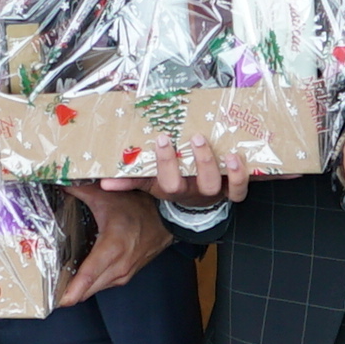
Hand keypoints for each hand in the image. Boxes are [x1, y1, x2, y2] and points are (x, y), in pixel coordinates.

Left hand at [57, 182, 172, 306]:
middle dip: (67, 293)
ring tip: (57, 288)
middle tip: (46, 294)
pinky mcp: (126, 276)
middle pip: (88, 289)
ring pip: (95, 290)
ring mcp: (124, 273)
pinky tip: (77, 280)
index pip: (88, 275)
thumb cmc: (138, 208)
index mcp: (112, 247)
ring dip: (78, 291)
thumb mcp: (106, 196)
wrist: (165, 219)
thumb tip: (57, 183)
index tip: (55, 301)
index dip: (71, 291)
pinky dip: (90, 285)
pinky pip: (103, 285)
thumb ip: (79, 190)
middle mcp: (119, 266)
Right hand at [98, 135, 250, 205]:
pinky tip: (235, 157)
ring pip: (218, 186)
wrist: (195, 205)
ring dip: (221, 167)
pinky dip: (240, 176)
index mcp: (173, 189)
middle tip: (196, 137)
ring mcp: (213, 192)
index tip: (163, 139)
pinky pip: (239, 191)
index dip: (166, 163)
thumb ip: (130, 180)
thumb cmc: (173, 185)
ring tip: (223, 150)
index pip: (168, 182)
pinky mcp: (230, 191)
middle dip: (200, 161)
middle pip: (200, 185)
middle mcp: (195, 192)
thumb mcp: (151, 183)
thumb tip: (104, 182)